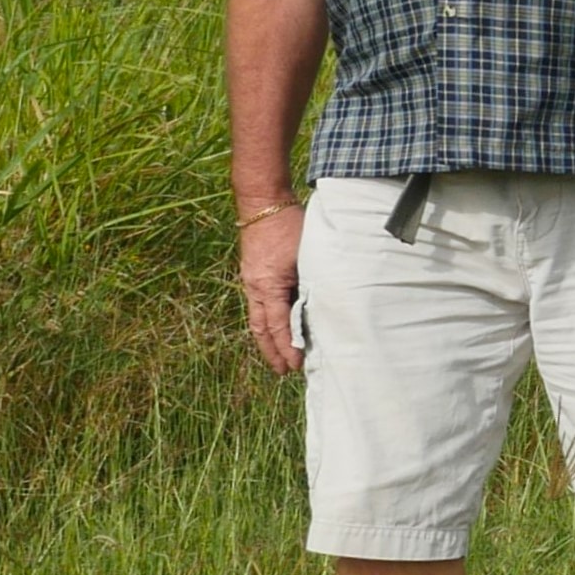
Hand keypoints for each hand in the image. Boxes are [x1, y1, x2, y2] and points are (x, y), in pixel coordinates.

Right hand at [239, 203, 306, 373]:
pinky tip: (275, 328)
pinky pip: (258, 305)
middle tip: (284, 372)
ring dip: (268, 339)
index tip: (295, 366)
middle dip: (273, 351)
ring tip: (278, 357)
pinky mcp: (253, 274)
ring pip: (258, 318)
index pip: (279, 325)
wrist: (263, 203)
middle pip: (262, 328)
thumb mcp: (306, 255)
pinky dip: (266, 322)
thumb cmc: (289, 226)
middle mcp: (256, 287)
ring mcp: (251, 281)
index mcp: (268, 285)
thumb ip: (312, 282)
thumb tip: (323, 307)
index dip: (288, 348)